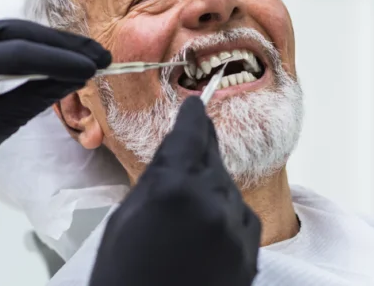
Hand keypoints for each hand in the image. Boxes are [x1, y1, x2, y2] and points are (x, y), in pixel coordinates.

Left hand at [0, 20, 110, 181]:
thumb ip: (36, 97)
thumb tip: (77, 77)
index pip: (14, 54)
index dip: (58, 59)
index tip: (93, 67)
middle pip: (18, 34)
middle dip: (63, 45)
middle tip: (101, 57)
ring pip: (13, 30)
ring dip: (52, 42)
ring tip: (88, 54)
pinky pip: (3, 33)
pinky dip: (33, 43)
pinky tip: (59, 51)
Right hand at [88, 97, 260, 285]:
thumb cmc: (124, 279)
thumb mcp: (124, 220)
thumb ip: (157, 181)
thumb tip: (176, 154)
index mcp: (174, 188)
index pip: (190, 136)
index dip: (192, 118)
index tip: (195, 106)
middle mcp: (213, 204)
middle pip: (212, 159)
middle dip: (201, 149)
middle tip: (196, 134)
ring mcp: (236, 232)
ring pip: (228, 188)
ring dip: (212, 186)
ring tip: (184, 209)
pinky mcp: (249, 256)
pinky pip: (241, 219)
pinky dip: (226, 214)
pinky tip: (203, 228)